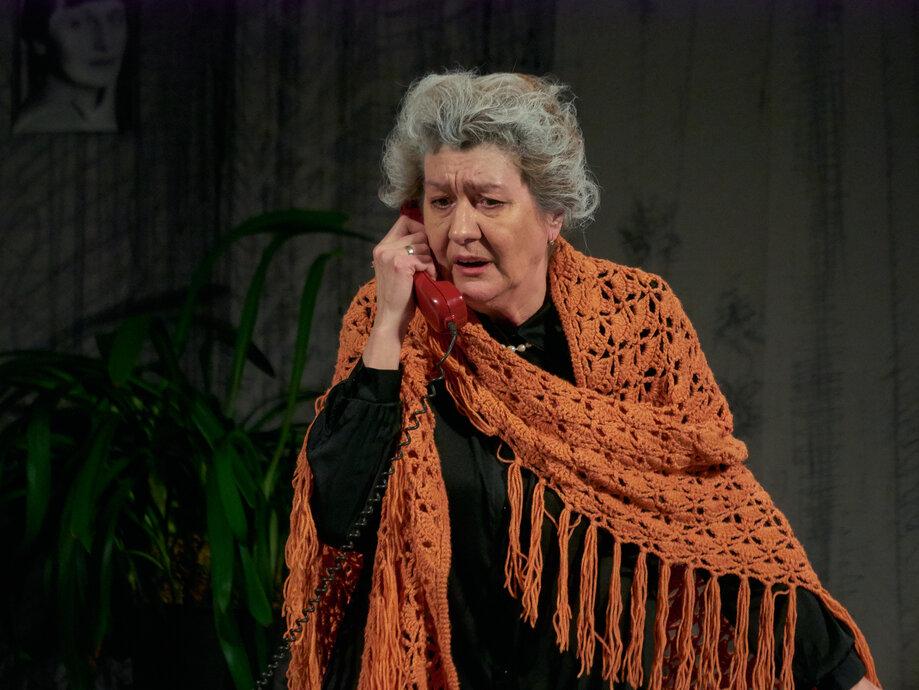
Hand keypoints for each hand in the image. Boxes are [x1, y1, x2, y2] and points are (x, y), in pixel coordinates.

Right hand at [363, 215, 435, 368]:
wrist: (391, 318)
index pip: (405, 221)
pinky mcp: (399, 264)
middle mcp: (383, 248)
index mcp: (381, 247)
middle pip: (418, 232)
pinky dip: (430, 269)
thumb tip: (427, 237)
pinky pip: (424, 259)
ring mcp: (389, 255)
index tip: (425, 248)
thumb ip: (406, 251)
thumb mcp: (399, 269)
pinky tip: (426, 279)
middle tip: (427, 267)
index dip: (419, 230)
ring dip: (430, 261)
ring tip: (425, 275)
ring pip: (423, 245)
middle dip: (427, 249)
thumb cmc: (400, 296)